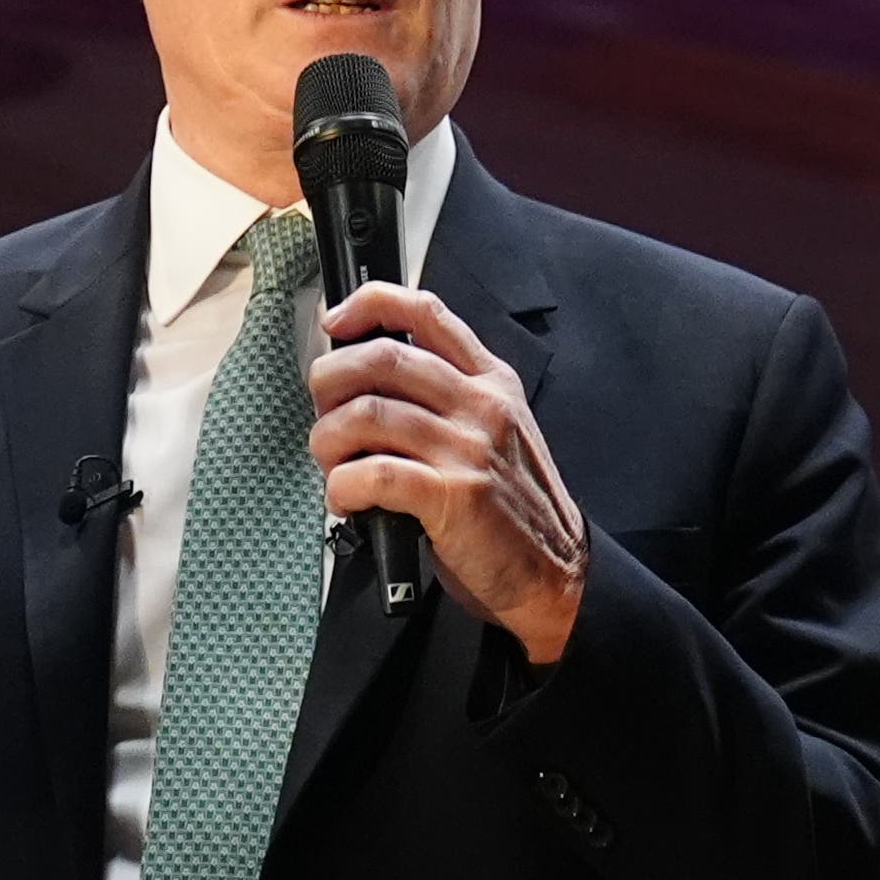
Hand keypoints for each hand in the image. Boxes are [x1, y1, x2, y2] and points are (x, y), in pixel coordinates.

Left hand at [310, 284, 591, 668]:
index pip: (426, 312)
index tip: (335, 323)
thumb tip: (364, 384)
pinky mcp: (453, 497)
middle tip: (323, 415)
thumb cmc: (511, 509)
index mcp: (490, 381)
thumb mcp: (495, 433)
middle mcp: (481, 405)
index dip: (369, 303)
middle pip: (381, 357)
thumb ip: (446, 400)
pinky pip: (371, 474)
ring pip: (365, 414)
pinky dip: (341, 488)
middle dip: (329, 382)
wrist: (555, 575)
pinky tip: (346, 501)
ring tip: (331, 466)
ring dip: (327, 441)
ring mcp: (468, 449)